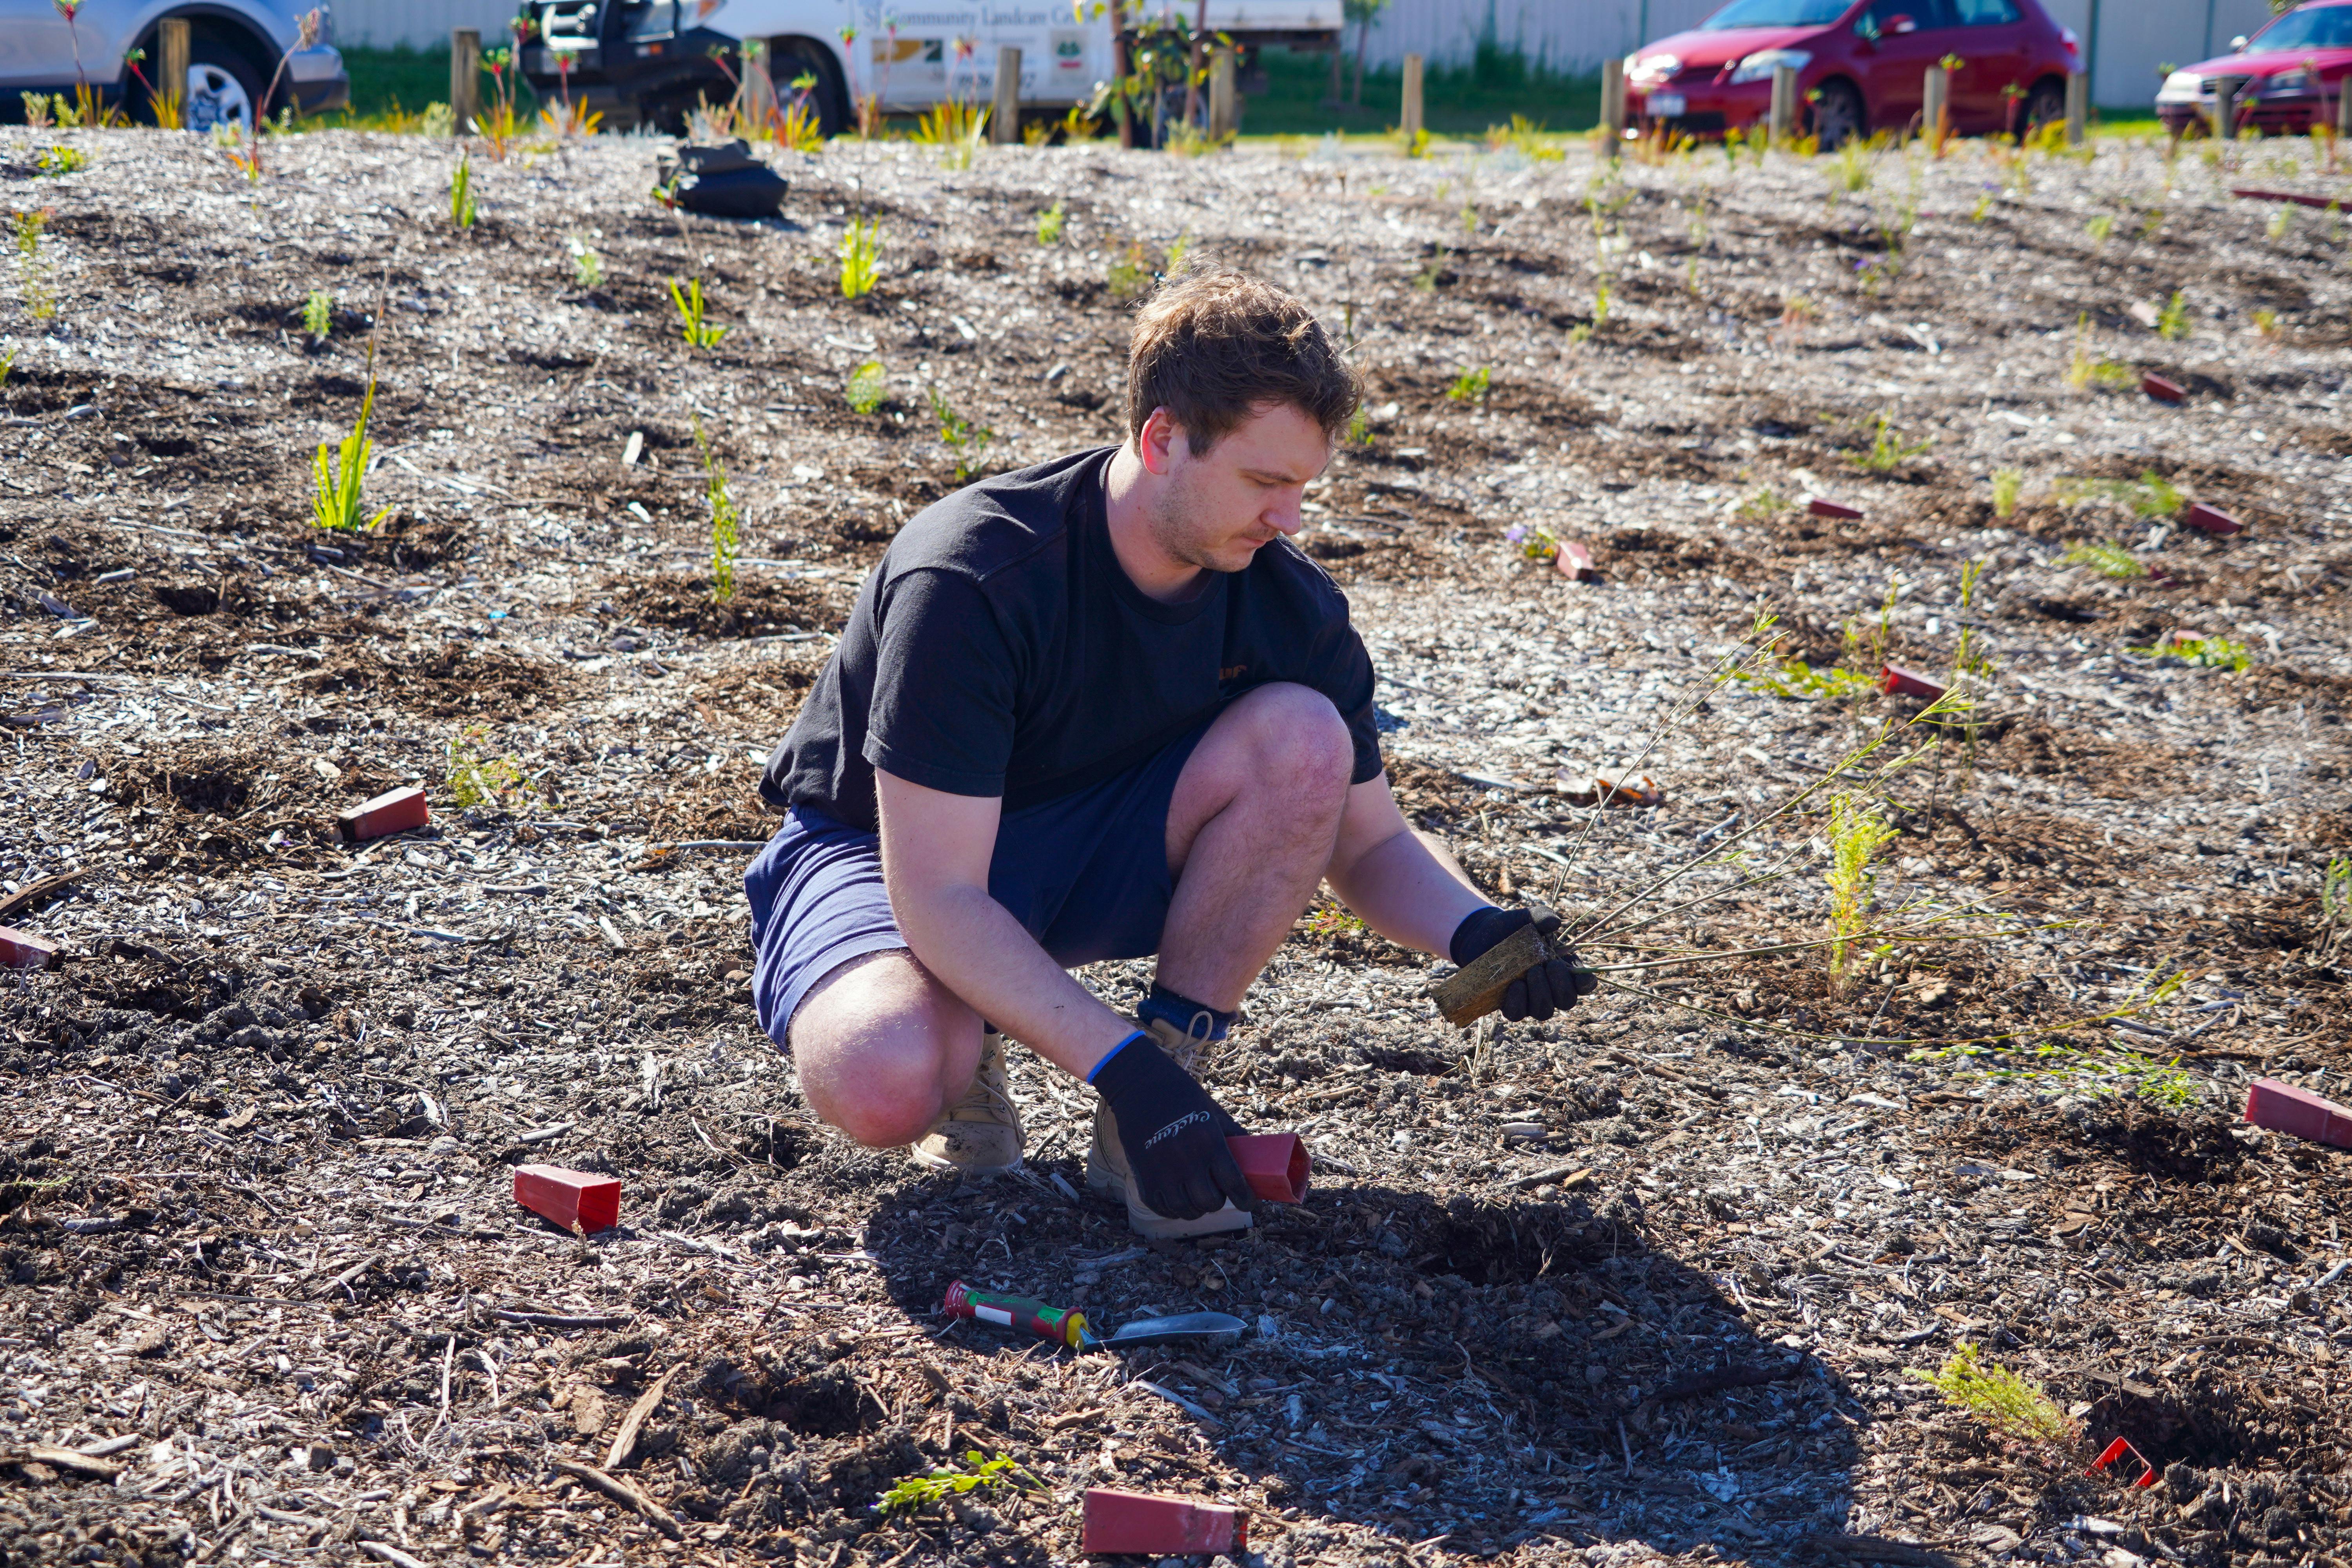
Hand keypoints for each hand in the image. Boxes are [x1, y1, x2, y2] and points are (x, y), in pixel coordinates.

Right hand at [1089, 1035, 1253, 1219]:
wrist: (1139, 1086)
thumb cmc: (1182, 1096)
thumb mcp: (1213, 1112)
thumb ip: (1233, 1137)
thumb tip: (1256, 1159)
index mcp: (1208, 1142)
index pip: (1233, 1183)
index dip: (1245, 1199)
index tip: (1248, 1203)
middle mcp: (1186, 1160)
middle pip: (1210, 1202)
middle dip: (1218, 1201)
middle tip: (1218, 1193)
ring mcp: (1162, 1171)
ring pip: (1186, 1210)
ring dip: (1196, 1208)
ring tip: (1198, 1197)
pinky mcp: (1143, 1177)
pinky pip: (1162, 1207)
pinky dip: (1173, 1208)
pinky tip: (1178, 1197)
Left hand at [1450, 905, 1597, 1021]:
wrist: (1483, 934)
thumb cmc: (1513, 926)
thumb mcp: (1528, 917)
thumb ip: (1543, 916)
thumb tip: (1554, 923)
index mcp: (1564, 968)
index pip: (1584, 985)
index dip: (1585, 983)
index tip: (1577, 974)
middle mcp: (1551, 988)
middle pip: (1567, 1001)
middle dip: (1560, 986)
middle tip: (1548, 966)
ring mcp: (1530, 999)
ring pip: (1544, 1012)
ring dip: (1540, 995)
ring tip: (1530, 973)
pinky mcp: (1510, 1003)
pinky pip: (1517, 1015)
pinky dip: (1517, 1003)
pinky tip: (1514, 986)